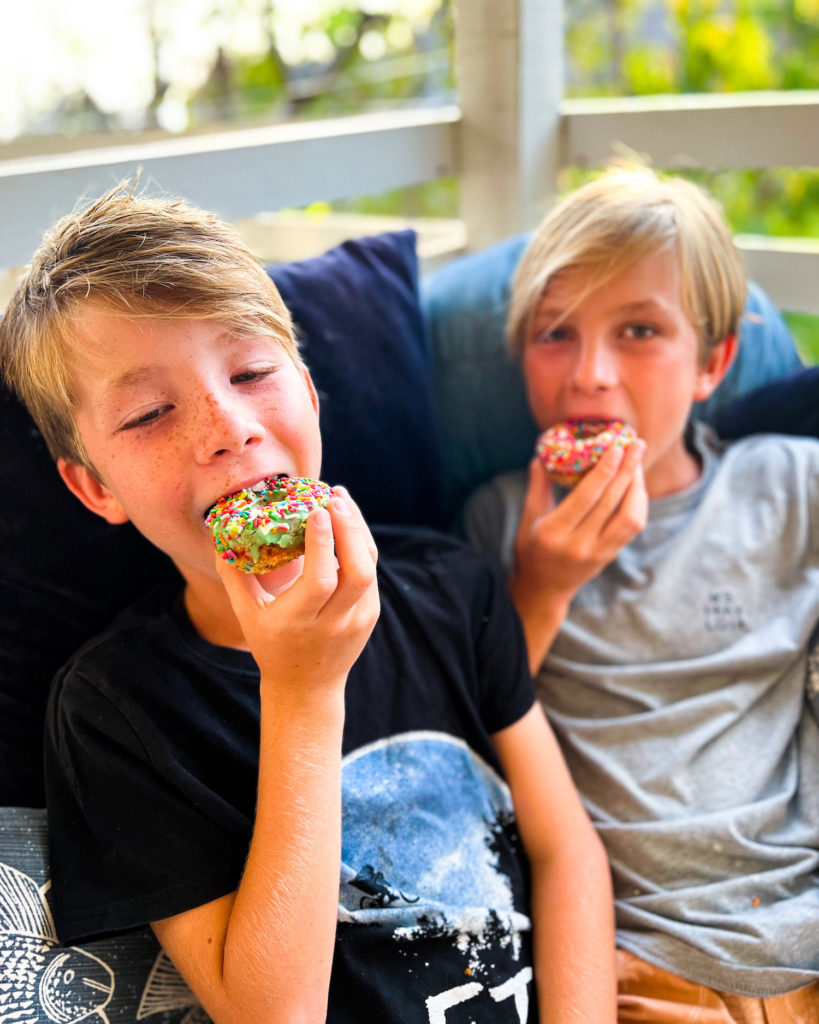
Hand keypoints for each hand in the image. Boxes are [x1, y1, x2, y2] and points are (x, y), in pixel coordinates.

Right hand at [215, 487, 379, 700]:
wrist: (307, 688)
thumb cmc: (271, 646)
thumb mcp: (247, 615)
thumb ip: (235, 576)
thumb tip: (220, 535)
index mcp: (300, 622)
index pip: (321, 580)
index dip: (323, 543)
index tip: (317, 510)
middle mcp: (335, 621)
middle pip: (357, 572)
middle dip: (349, 530)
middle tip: (334, 497)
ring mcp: (358, 619)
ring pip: (369, 567)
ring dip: (359, 529)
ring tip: (342, 499)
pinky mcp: (370, 614)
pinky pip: (371, 572)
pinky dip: (361, 543)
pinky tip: (348, 521)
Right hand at [511, 439, 646, 607]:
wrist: (544, 589)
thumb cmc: (532, 548)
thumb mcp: (528, 517)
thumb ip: (538, 485)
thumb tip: (543, 453)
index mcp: (553, 532)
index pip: (586, 498)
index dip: (605, 471)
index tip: (616, 448)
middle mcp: (578, 545)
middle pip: (611, 503)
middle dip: (628, 470)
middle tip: (636, 444)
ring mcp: (597, 553)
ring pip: (631, 517)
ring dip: (638, 487)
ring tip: (637, 464)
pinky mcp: (610, 556)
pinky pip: (632, 527)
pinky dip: (638, 503)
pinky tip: (636, 486)